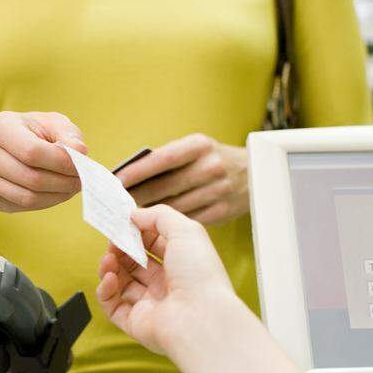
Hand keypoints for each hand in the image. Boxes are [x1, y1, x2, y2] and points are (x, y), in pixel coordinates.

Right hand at [0, 111, 86, 212]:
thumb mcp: (53, 123)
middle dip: (63, 182)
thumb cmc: (35, 132)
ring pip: (28, 197)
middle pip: (31, 178)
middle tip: (82, 180)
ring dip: (57, 195)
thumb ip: (68, 135)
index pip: (32, 152)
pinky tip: (57, 191)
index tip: (81, 165)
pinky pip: (24, 207)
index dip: (61, 162)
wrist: (8, 146)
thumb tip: (80, 154)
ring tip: (73, 186)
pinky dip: (47, 202)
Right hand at [96, 205, 237, 355]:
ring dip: (110, 267)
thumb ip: (158, 216)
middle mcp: (167, 284)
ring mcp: (151, 304)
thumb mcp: (185, 230)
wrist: (201, 318)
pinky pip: (113, 306)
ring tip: (108, 258)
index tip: (122, 221)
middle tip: (112, 239)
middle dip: (120, 249)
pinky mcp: (136, 323)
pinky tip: (109, 278)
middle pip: (135, 263)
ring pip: (121, 283)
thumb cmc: (199, 274)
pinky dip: (105, 290)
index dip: (137, 232)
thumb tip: (133, 214)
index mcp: (182, 263)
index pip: (154, 244)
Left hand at [115, 135, 248, 224]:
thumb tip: (131, 176)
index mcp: (199, 146)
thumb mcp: (195, 148)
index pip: (163, 159)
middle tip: (117, 203)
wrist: (255, 174)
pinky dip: (170, 224)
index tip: (117, 180)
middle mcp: (210, 167)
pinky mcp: (222, 211)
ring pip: (174, 207)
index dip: (138, 171)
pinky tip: (155, 226)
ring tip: (130, 215)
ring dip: (151, 213)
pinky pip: (188, 220)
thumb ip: (168, 159)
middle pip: (165, 186)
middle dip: (138, 195)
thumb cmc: (212, 160)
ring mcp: (218, 190)